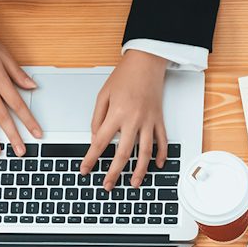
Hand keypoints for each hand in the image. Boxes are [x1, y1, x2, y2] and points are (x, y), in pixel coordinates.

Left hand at [80, 49, 168, 188]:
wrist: (146, 62)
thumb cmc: (124, 76)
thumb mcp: (103, 95)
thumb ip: (97, 118)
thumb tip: (96, 138)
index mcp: (117, 113)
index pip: (100, 142)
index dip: (91, 158)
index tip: (85, 170)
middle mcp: (134, 119)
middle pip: (123, 153)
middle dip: (114, 172)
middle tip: (108, 185)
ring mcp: (149, 121)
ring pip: (145, 152)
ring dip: (140, 170)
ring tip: (134, 183)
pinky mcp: (159, 119)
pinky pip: (162, 141)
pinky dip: (161, 154)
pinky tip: (158, 165)